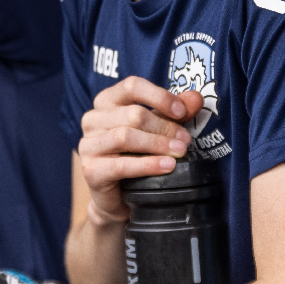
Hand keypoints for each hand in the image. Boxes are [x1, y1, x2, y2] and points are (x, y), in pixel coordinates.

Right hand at [77, 77, 202, 224]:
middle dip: (165, 127)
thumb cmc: (136, 154)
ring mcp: (88, 145)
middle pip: (133, 114)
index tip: (182, 111)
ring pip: (125, 137)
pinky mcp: (90, 170)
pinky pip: (121, 165)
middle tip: (186, 139)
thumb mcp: (157, 128)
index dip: (159, 96)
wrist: (118, 197)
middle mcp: (92, 119)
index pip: (132, 86)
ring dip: (158, 144)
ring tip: (179, 152)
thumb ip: (175, 112)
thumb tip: (196, 98)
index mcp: (106, 101)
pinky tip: (167, 166)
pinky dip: (148, 164)